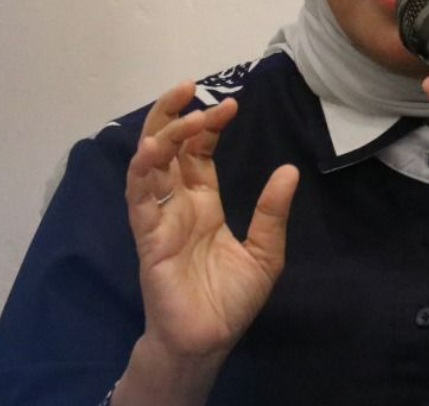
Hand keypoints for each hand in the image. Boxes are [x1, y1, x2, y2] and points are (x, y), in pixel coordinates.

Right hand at [124, 79, 299, 360]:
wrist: (208, 341)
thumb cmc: (230, 301)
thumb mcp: (265, 253)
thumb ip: (272, 213)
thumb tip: (289, 170)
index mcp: (203, 205)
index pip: (197, 154)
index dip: (209, 126)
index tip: (230, 105)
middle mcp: (177, 205)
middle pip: (168, 148)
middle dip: (176, 115)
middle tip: (193, 87)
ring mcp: (159, 218)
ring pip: (150, 164)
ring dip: (161, 132)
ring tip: (180, 106)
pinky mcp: (147, 237)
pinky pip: (138, 198)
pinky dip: (142, 171)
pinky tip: (154, 148)